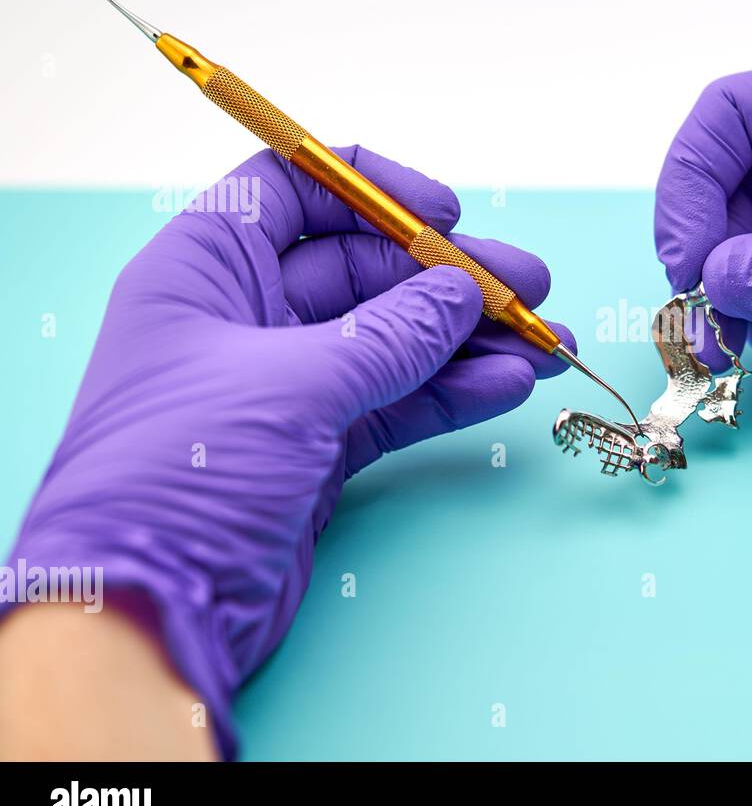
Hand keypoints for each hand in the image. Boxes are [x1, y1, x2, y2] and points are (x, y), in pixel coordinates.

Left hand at [4, 147, 572, 758]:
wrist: (149, 614)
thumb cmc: (180, 478)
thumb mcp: (292, 385)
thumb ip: (390, 334)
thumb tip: (461, 294)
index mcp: (205, 271)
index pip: (292, 192)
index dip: (373, 191)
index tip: (448, 212)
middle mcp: (243, 321)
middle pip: (363, 270)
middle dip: (449, 278)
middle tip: (530, 287)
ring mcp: (285, 389)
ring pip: (393, 341)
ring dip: (470, 340)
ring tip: (547, 341)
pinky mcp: (317, 450)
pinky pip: (397, 402)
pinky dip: (451, 393)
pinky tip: (507, 385)